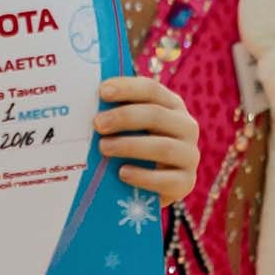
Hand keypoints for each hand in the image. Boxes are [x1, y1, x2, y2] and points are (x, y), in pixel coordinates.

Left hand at [94, 76, 199, 205]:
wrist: (151, 186)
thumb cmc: (133, 147)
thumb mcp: (129, 126)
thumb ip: (116, 111)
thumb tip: (85, 97)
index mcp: (172, 105)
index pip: (152, 89)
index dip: (127, 88)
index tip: (102, 91)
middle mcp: (186, 127)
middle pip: (156, 115)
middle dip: (124, 117)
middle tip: (97, 124)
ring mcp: (190, 155)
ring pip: (163, 147)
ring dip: (130, 145)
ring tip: (104, 148)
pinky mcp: (187, 182)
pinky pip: (167, 179)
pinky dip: (143, 176)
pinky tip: (122, 173)